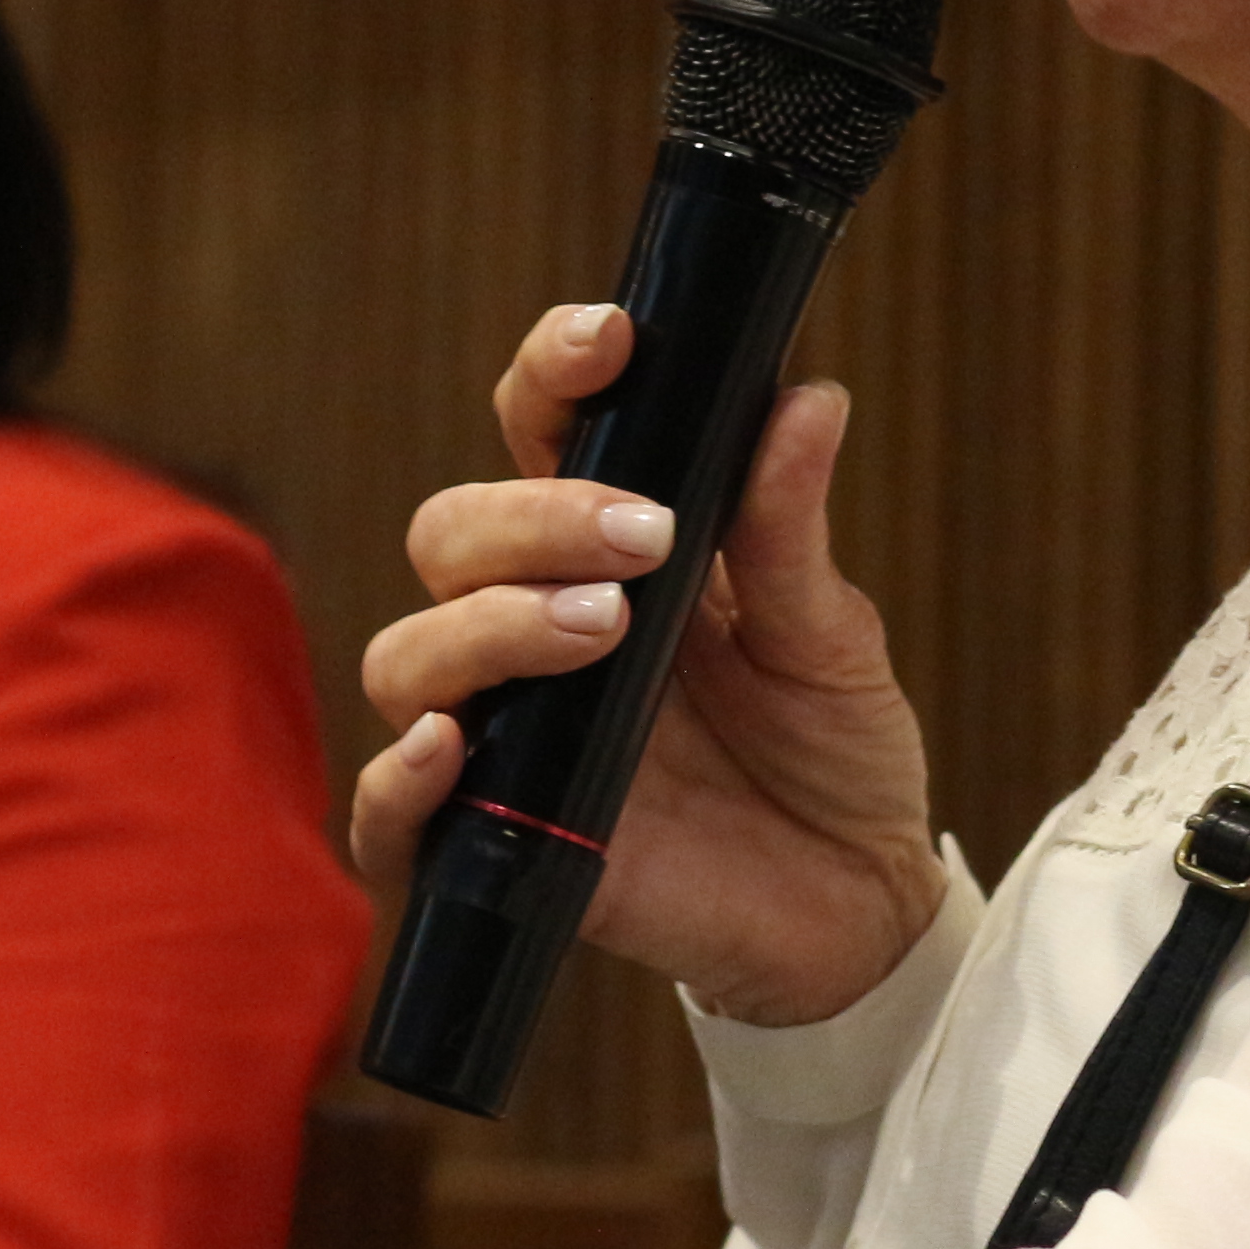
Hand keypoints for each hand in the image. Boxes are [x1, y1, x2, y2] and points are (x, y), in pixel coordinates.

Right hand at [353, 305, 941, 1028]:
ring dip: (486, 624)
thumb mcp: (830, 638)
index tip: (610, 340)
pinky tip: (451, 746)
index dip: (550, 375)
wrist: (858, 908)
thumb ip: (789, 530)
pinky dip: (398, 779)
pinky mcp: (499, 845)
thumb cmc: (831, 754)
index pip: (537, 436)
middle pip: (452, 535)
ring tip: (601, 629)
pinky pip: (391, 815)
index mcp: (612, 554)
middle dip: (530, 518)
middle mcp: (537, 632)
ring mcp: (508, 737)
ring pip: (407, 653)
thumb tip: (806, 399)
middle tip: (642, 540)